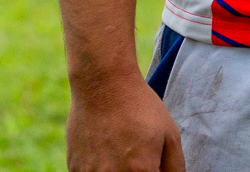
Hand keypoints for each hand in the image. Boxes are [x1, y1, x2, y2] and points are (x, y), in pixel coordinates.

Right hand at [66, 77, 186, 171]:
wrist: (103, 85)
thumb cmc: (139, 107)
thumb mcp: (170, 134)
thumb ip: (175, 167)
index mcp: (141, 171)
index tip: (151, 162)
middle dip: (136, 170)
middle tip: (136, 152)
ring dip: (117, 170)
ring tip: (119, 148)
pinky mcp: (74, 169)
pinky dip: (99, 169)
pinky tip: (104, 149)